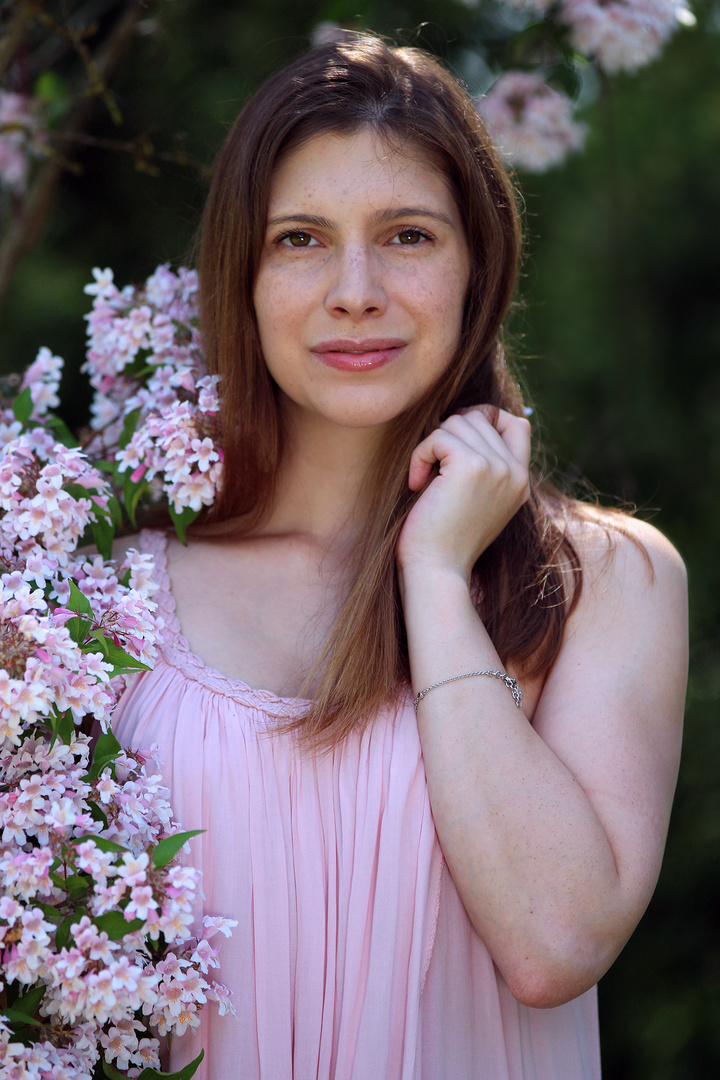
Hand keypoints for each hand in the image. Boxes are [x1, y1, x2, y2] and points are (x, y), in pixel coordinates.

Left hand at [396, 406, 530, 579]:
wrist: (438, 570)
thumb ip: (484, 466)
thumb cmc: (445, 539)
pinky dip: (420, 456)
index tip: (454, 440)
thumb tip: (465, 418)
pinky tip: (417, 485)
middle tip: (432, 471)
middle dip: (446, 436)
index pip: (517, 424)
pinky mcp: (471, 466)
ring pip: (456, 423)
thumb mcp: (477, 500)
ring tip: (424, 481)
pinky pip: (438, 437)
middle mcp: (515, 472)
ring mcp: (496, 467)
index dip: (485, 418)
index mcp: (521, 481)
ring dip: (431, 447)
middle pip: (477, 418)